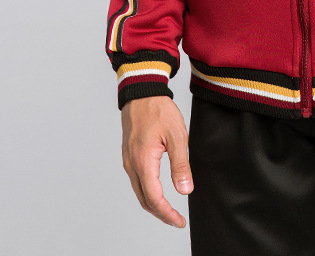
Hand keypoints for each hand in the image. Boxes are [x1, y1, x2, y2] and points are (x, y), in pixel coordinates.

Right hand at [120, 95, 192, 227]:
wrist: (142, 92)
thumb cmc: (159, 110)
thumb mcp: (177, 136)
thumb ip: (181, 164)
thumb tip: (185, 190)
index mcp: (143, 162)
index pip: (154, 199)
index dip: (167, 214)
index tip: (179, 221)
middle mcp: (132, 165)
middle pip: (144, 200)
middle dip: (161, 213)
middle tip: (176, 219)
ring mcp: (128, 161)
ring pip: (139, 192)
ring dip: (154, 204)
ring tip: (169, 209)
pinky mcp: (129, 156)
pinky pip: (137, 181)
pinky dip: (148, 192)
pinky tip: (158, 191)